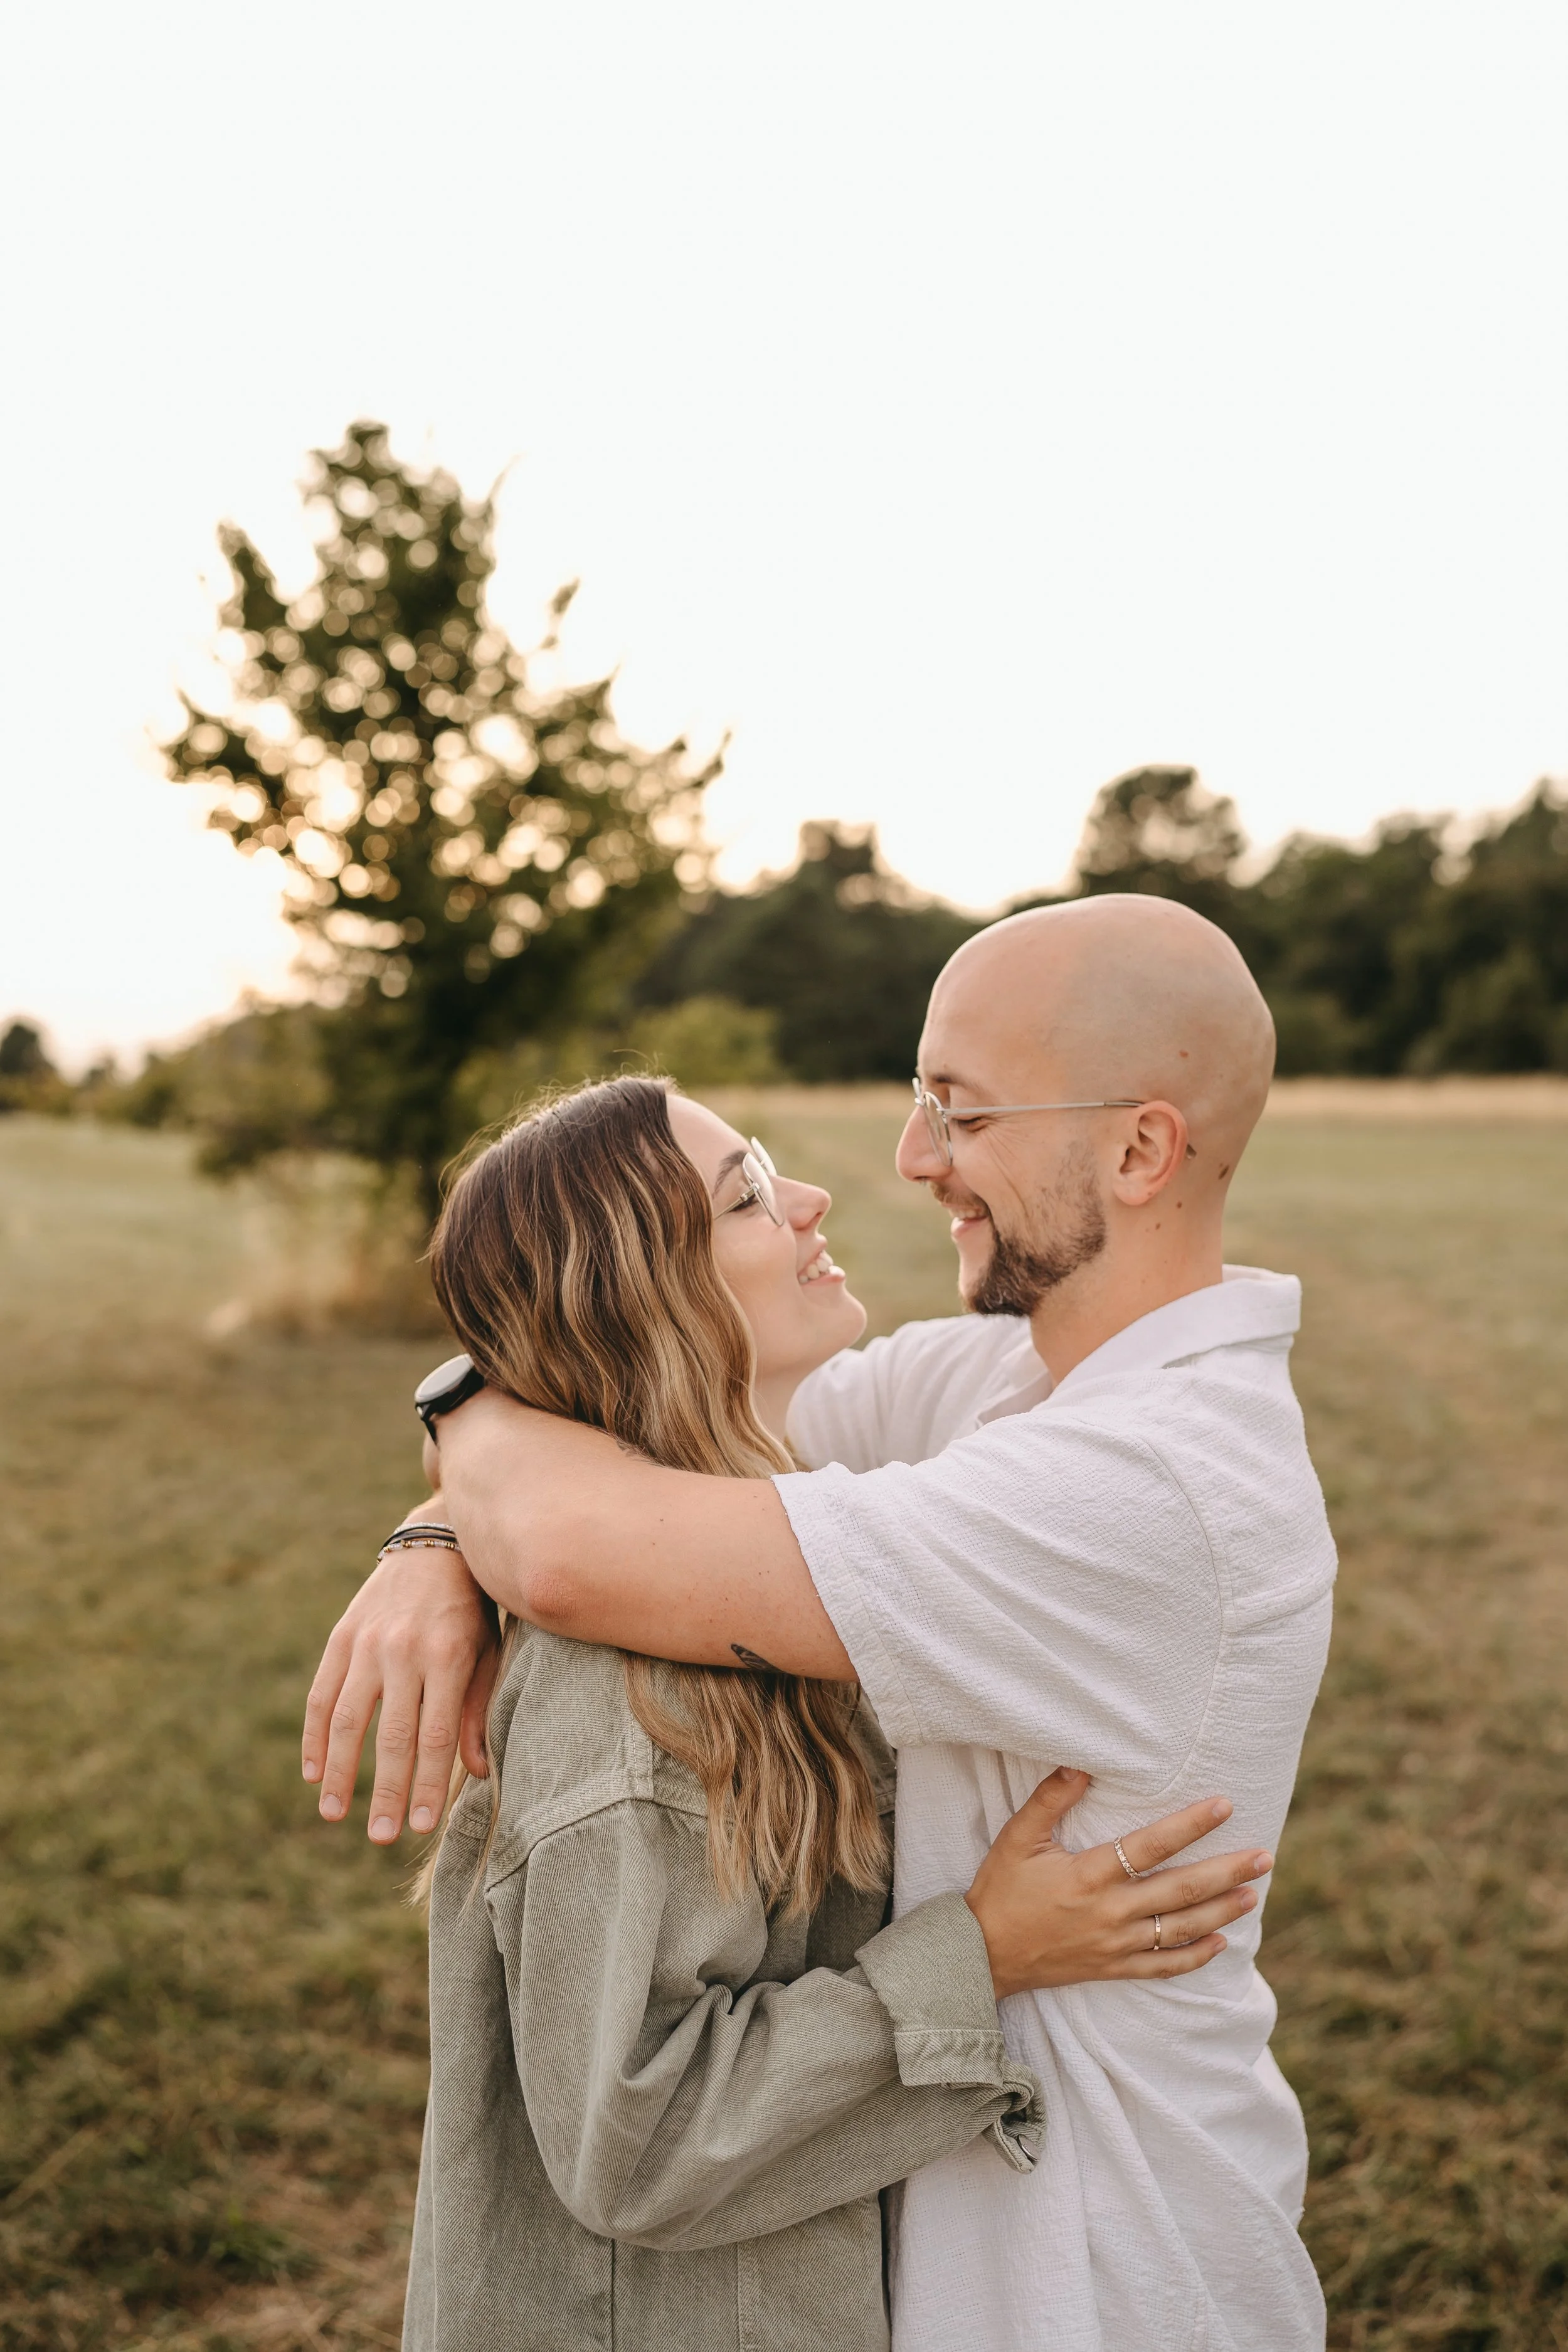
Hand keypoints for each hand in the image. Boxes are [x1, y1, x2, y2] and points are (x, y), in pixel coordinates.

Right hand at [302, 1511, 500, 1843]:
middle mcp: (403, 1649)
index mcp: (447, 1655)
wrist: (437, 1545)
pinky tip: (312, 1774)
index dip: (427, 1785)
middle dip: (385, 1791)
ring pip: (348, 1719)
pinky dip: (314, 1736)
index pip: (434, 1735)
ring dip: (338, 1772)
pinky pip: (321, 1694)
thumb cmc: (471, 1610)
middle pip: (391, 1735)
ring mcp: (367, 1642)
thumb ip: (478, 1709)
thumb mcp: (488, 1652)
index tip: (421, 1827)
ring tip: (334, 1815)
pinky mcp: (341, 1635)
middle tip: (380, 1837)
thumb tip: (480, 1772)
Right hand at [964, 1771, 1271, 1996]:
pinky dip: (1195, 1956)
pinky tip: (1221, 1943)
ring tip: (1253, 1893)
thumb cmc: (1000, 1891)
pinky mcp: (1112, 1969)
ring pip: (1180, 1928)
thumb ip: (1050, 1800)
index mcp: (1088, 1875)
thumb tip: (1081, 1763)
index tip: (1223, 1806)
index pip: (1150, 1846)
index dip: (1190, 1825)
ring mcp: (1115, 1945)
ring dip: (1221, 1911)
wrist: (981, 1955)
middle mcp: (1110, 1912)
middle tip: (1264, 1857)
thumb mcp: (1017, 1838)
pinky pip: (1163, 1966)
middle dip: (1226, 1872)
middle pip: (1180, 1890)